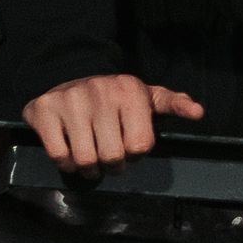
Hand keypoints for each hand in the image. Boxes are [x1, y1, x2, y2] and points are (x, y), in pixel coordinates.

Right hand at [21, 73, 204, 173]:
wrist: (67, 74)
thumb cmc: (113, 96)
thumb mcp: (146, 95)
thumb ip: (173, 104)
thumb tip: (199, 112)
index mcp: (129, 91)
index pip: (140, 147)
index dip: (135, 154)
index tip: (128, 145)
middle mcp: (100, 92)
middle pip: (113, 157)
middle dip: (112, 164)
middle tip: (108, 156)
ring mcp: (70, 101)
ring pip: (86, 160)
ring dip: (89, 168)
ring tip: (91, 157)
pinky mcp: (44, 111)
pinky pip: (59, 155)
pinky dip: (66, 162)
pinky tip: (70, 151)